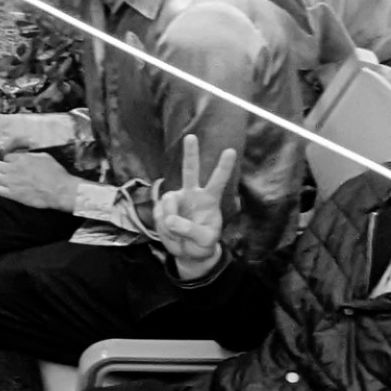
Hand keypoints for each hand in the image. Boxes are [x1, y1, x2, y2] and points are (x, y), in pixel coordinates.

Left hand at [0, 149, 83, 211]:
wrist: (59, 190)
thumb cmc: (54, 173)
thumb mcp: (44, 156)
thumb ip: (30, 155)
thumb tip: (24, 155)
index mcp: (21, 158)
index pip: (5, 156)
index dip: (8, 160)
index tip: (12, 164)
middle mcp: (13, 169)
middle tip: (3, 171)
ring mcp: (11, 182)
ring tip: (2, 180)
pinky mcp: (12, 194)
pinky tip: (5, 188)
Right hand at [150, 134, 238, 279]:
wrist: (187, 253)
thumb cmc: (203, 245)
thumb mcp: (205, 241)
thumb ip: (191, 230)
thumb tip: (170, 219)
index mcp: (209, 200)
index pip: (218, 181)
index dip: (224, 167)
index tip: (231, 151)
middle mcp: (193, 195)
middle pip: (191, 170)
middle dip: (190, 154)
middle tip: (191, 137)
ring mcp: (176, 201)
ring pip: (168, 200)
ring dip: (170, 219)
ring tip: (176, 234)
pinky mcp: (162, 209)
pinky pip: (158, 214)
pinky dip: (163, 228)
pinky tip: (169, 233)